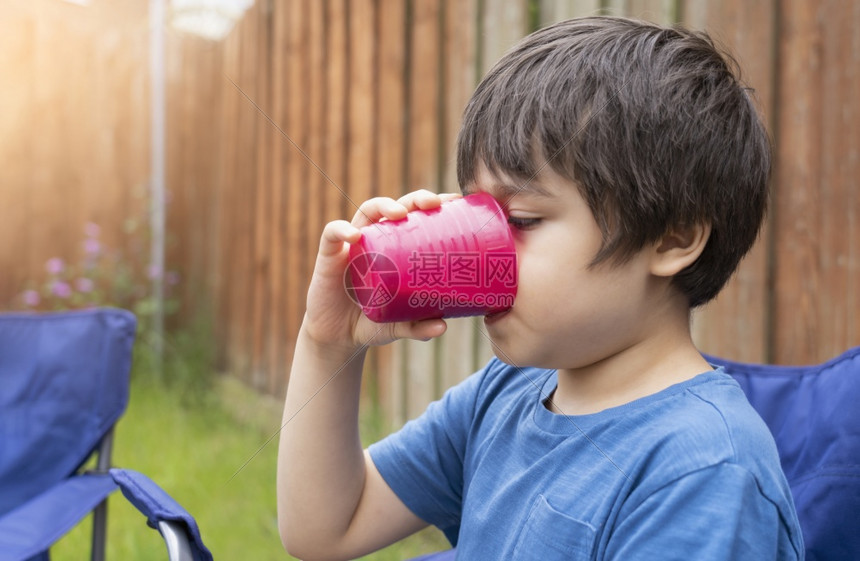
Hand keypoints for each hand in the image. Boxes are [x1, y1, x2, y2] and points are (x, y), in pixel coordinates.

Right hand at [302, 189, 460, 351]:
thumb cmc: (373, 321)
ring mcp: (353, 244)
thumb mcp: (399, 325)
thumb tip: (443, 327)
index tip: (455, 201)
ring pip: (368, 211)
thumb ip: (418, 326)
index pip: (418, 217)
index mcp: (398, 248)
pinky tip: (354, 236)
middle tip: (432, 203)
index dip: (434, 205)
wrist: (338, 336)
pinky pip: (333, 233)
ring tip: (399, 213)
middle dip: (416, 198)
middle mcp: (378, 239)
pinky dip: (342, 230)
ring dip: (384, 206)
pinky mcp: (329, 254)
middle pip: (397, 207)